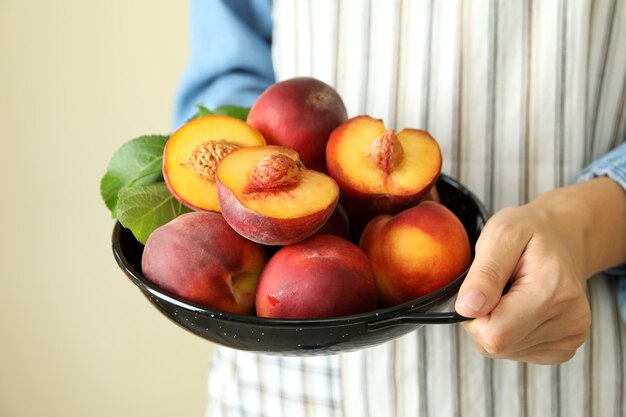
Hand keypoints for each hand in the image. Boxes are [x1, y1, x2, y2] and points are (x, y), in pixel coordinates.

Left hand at [455, 177, 625, 363]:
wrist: (563, 236)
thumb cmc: (530, 231)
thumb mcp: (501, 234)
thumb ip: (484, 273)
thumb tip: (467, 309)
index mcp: (554, 291)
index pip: (495, 334)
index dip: (473, 316)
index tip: (478, 289)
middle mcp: (570, 320)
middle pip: (498, 345)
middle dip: (481, 320)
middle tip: (493, 287)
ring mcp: (570, 337)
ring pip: (504, 351)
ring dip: (495, 324)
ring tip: (509, 293)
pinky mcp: (564, 347)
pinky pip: (516, 352)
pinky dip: (508, 331)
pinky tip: (519, 306)